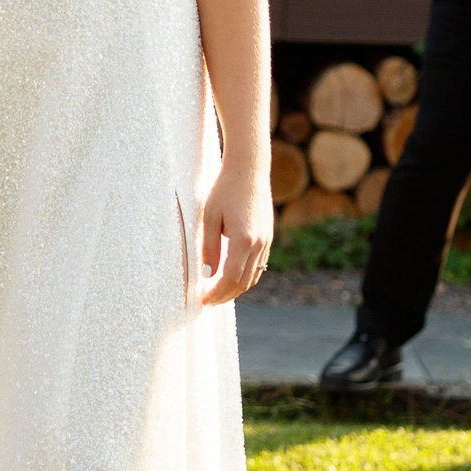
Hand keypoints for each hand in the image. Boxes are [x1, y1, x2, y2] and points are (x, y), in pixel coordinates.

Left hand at [198, 165, 272, 306]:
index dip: (216, 293)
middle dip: (225, 296)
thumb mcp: (209, 217)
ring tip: (217, 292)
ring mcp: (266, 241)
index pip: (229, 278)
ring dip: (235, 289)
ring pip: (253, 276)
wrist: (249, 169)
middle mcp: (259, 244)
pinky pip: (258, 265)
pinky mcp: (268, 237)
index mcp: (243, 239)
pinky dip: (244, 276)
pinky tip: (229, 276)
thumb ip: (208, 247)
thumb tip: (207, 274)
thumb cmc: (224, 189)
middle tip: (207, 301)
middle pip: (243, 282)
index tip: (202, 300)